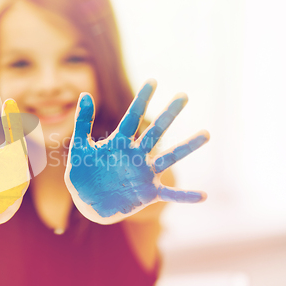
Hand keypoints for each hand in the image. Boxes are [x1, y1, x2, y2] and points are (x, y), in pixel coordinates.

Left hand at [64, 79, 209, 224]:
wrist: (88, 204)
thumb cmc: (82, 175)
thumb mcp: (79, 148)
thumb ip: (83, 122)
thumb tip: (86, 93)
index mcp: (119, 143)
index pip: (132, 117)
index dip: (141, 99)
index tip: (152, 81)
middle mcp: (136, 155)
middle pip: (155, 131)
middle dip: (168, 114)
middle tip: (183, 95)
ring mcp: (145, 174)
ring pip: (170, 157)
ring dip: (187, 146)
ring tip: (206, 134)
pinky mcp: (149, 194)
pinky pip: (170, 194)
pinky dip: (186, 196)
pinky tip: (203, 196)